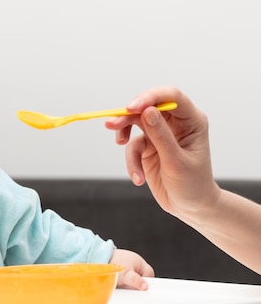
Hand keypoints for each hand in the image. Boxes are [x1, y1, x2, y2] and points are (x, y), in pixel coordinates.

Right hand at [104, 85, 219, 218]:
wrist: (190, 207)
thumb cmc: (192, 184)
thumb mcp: (176, 161)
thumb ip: (161, 135)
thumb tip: (147, 111)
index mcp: (191, 120)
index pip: (171, 97)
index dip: (150, 97)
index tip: (131, 108)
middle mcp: (176, 123)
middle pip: (148, 107)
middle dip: (129, 115)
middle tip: (112, 124)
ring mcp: (160, 134)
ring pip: (136, 122)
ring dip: (124, 132)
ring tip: (119, 142)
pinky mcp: (148, 146)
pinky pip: (132, 145)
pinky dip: (131, 161)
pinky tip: (137, 177)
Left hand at [109, 249, 153, 289]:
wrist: (96, 257)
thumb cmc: (112, 263)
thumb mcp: (126, 275)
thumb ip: (136, 281)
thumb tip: (145, 286)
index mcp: (139, 261)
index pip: (149, 275)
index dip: (145, 283)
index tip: (140, 289)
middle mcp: (133, 261)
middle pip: (140, 277)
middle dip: (135, 284)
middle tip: (129, 287)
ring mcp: (125, 263)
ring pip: (131, 278)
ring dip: (127, 283)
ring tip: (120, 284)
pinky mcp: (118, 267)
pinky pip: (123, 276)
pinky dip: (120, 280)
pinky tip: (116, 282)